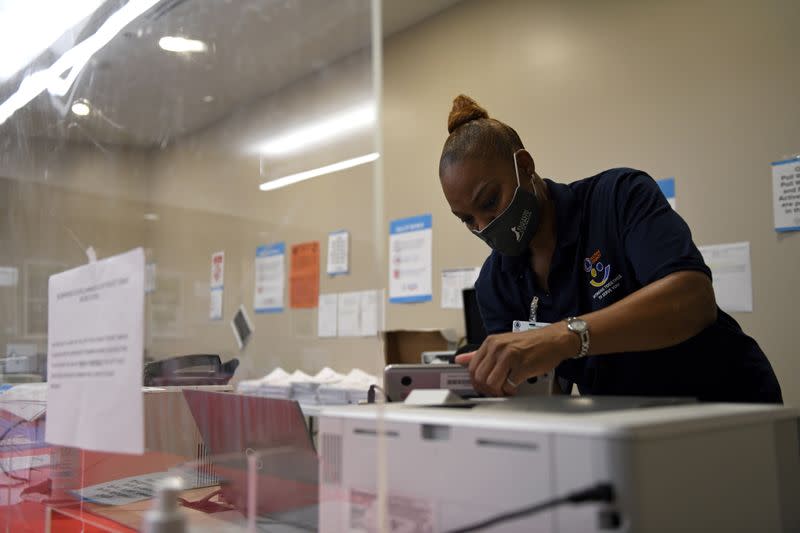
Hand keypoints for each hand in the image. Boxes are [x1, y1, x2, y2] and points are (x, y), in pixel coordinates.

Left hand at [454, 323, 577, 395]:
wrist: (554, 339)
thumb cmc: (531, 342)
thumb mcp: (503, 343)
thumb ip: (481, 353)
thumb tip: (460, 360)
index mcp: (490, 342)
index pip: (472, 367)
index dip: (476, 382)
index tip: (482, 387)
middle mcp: (498, 348)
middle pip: (480, 377)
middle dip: (486, 389)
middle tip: (494, 392)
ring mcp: (509, 356)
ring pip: (491, 383)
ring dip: (497, 392)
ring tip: (505, 390)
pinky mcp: (522, 366)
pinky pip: (509, 385)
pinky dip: (511, 391)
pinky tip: (515, 387)